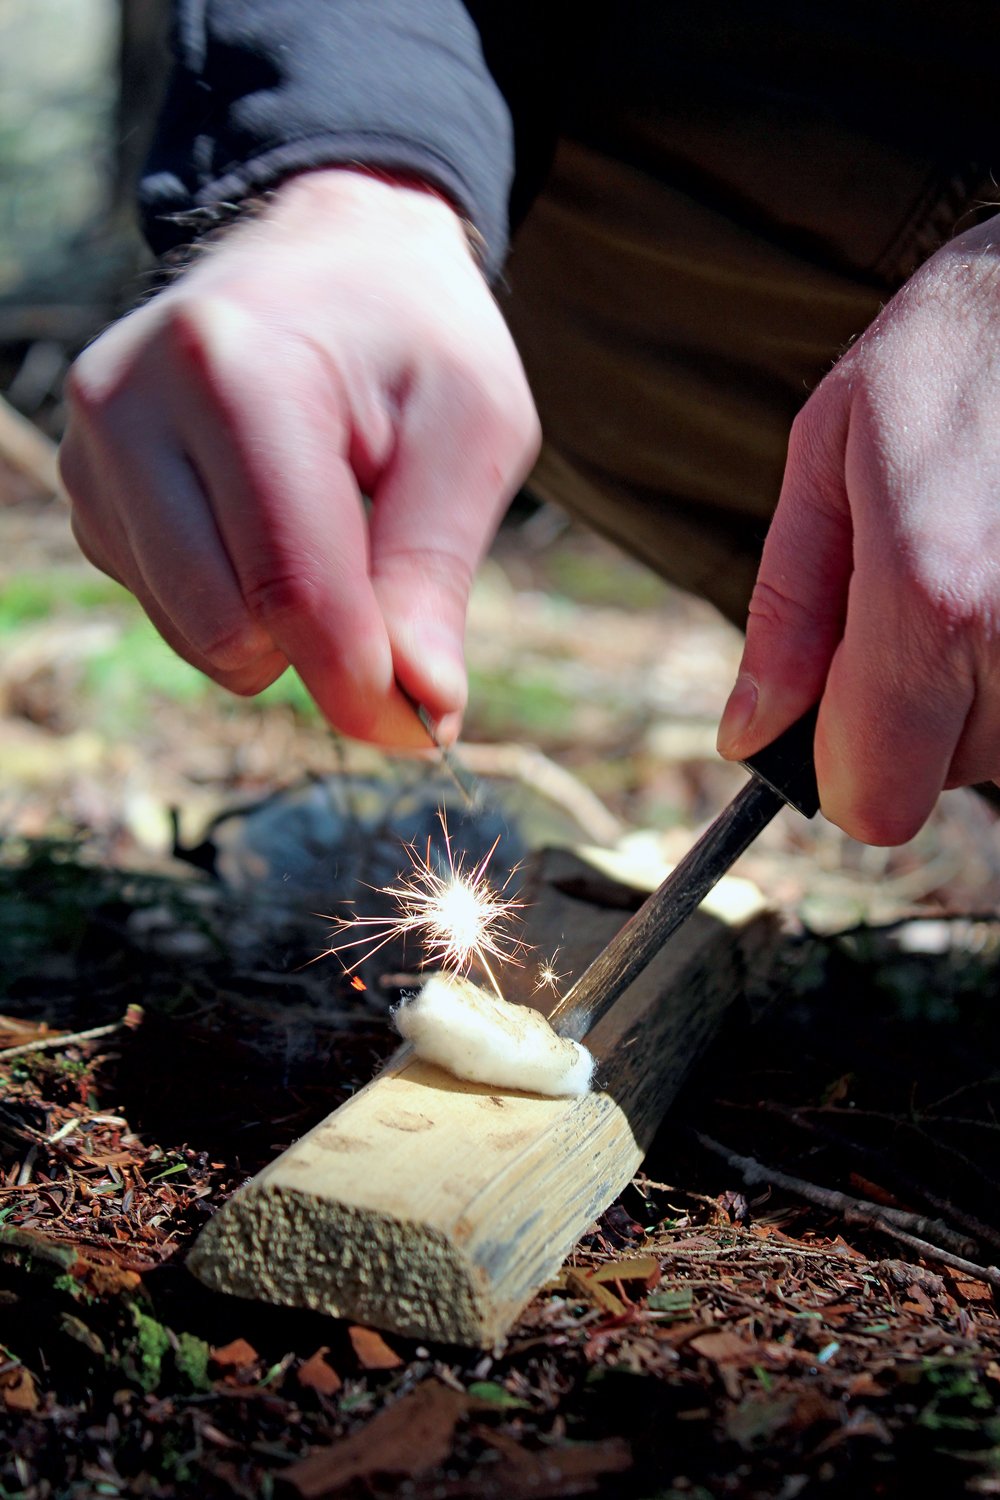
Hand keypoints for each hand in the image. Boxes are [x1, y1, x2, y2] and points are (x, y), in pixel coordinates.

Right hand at [60, 170, 539, 745]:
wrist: (329, 255)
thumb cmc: (416, 340)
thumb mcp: (472, 431)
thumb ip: (438, 573)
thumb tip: (422, 712)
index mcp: (236, 371)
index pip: (291, 587)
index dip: (362, 679)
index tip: (424, 717)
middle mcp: (133, 406)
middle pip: (227, 629)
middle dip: (323, 650)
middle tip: (388, 589)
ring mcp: (94, 451)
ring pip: (195, 635)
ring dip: (280, 626)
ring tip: (324, 519)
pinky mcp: (89, 493)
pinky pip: (173, 615)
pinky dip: (238, 602)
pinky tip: (266, 518)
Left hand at [717, 216, 999, 843]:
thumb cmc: (950, 355)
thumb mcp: (827, 458)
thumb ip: (786, 612)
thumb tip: (748, 736)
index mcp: (929, 602)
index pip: (875, 801)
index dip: (839, 771)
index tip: (835, 707)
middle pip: (939, 776)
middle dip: (905, 713)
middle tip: (910, 595)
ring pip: (998, 745)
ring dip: (968, 687)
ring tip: (969, 566)